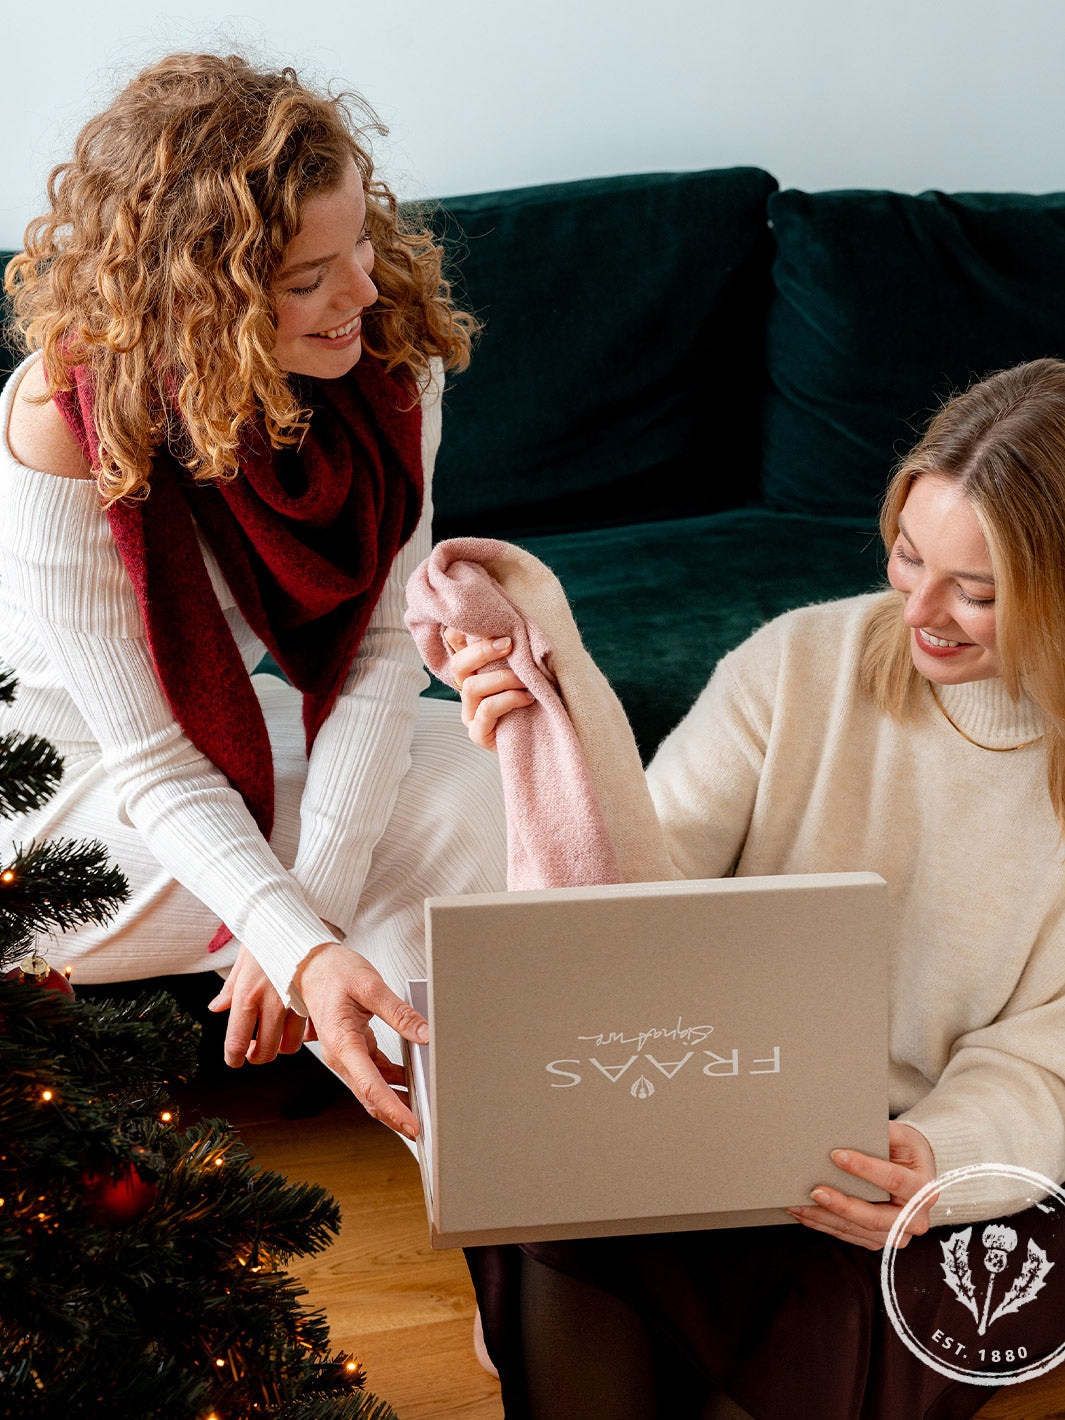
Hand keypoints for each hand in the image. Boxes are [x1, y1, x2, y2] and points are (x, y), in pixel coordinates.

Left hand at [209, 942, 308, 1066]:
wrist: (293, 917)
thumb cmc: (265, 937)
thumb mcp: (241, 963)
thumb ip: (229, 990)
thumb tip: (216, 1008)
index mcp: (247, 995)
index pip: (237, 1042)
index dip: (234, 1058)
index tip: (235, 1060)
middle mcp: (271, 1002)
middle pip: (266, 1051)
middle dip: (258, 1056)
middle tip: (255, 1050)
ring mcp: (295, 1002)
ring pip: (290, 1045)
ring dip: (282, 1046)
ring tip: (277, 1035)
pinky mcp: (314, 999)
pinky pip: (310, 1031)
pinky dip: (303, 1034)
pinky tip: (297, 1024)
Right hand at [294, 941, 429, 1140]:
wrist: (309, 965)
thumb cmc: (333, 971)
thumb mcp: (370, 985)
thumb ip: (399, 1013)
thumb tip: (424, 1034)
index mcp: (342, 1042)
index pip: (370, 1085)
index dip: (392, 1108)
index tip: (411, 1124)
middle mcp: (340, 1055)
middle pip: (370, 1096)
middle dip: (396, 1116)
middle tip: (424, 1128)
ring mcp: (345, 1054)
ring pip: (371, 1089)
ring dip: (394, 1101)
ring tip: (423, 1109)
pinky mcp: (352, 1048)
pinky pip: (373, 1074)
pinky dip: (391, 1082)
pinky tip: (411, 1082)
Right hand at [443, 627, 533, 750]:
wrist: (548, 736)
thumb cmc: (540, 694)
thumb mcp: (528, 667)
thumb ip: (516, 649)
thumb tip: (519, 621)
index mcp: (474, 669)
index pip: (454, 643)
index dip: (461, 630)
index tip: (487, 622)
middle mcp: (467, 689)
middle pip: (458, 664)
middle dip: (483, 651)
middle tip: (510, 644)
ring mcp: (469, 713)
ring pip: (470, 686)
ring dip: (502, 678)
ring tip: (526, 680)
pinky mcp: (478, 733)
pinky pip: (487, 710)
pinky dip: (509, 699)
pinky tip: (528, 698)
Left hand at [787, 1121, 938, 1249]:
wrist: (917, 1176)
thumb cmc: (907, 1152)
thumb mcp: (904, 1137)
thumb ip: (885, 1132)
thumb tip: (848, 1125)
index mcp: (924, 1189)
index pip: (894, 1180)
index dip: (865, 1168)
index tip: (836, 1155)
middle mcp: (915, 1219)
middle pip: (874, 1217)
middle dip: (842, 1205)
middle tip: (814, 1191)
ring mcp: (896, 1234)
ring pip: (856, 1230)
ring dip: (824, 1218)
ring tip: (797, 1202)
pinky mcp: (878, 1240)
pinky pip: (848, 1235)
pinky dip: (823, 1224)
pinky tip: (803, 1212)